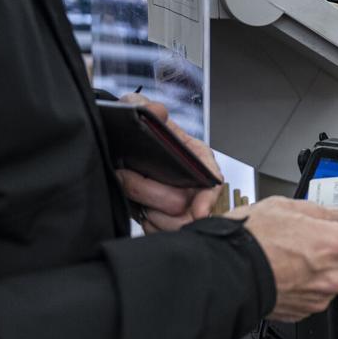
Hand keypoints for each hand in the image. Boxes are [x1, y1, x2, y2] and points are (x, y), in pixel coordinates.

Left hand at [115, 94, 223, 233]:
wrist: (124, 153)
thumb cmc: (142, 135)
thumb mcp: (139, 111)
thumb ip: (143, 105)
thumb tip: (155, 111)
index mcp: (198, 158)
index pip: (213, 180)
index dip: (207, 198)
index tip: (200, 210)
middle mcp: (196, 185)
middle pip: (181, 203)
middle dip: (148, 192)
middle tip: (125, 177)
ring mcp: (186, 207)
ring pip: (172, 224)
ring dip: (147, 212)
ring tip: (132, 194)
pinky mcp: (171, 223)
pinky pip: (161, 233)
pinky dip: (147, 225)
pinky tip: (139, 209)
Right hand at [228, 197, 337, 321]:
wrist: (225, 275)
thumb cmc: (249, 242)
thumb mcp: (285, 207)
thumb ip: (318, 211)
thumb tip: (332, 215)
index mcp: (335, 244)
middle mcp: (334, 274)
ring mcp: (322, 295)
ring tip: (313, 248)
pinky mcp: (307, 309)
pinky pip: (324, 292)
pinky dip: (320, 279)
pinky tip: (300, 266)